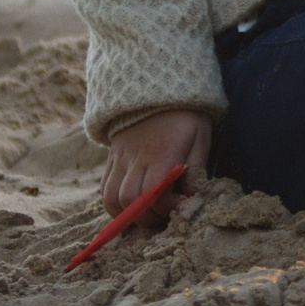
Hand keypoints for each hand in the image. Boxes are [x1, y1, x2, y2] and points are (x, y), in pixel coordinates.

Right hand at [101, 107, 210, 222]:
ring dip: (127, 214)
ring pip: (111, 198)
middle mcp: (137, 158)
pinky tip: (132, 205)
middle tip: (164, 215)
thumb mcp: (200, 137)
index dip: (166, 207)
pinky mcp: (112, 159)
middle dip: (148, 217)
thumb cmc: (186, 116)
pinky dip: (115, 204)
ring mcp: (120, 159)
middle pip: (130, 200)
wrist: (157, 88)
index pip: (155, 193)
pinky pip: (104, 188)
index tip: (180, 205)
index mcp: (162, 153)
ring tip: (147, 213)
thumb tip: (190, 197)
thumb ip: (196, 169)